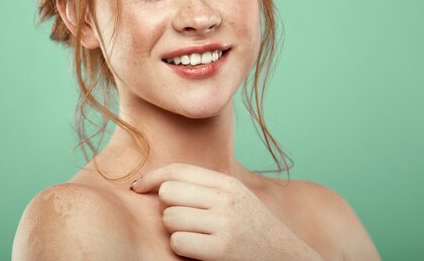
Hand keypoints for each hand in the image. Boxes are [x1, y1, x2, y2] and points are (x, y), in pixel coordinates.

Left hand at [130, 163, 323, 260]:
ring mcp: (224, 223)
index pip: (178, 170)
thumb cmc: (253, 230)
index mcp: (227, 184)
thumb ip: (205, 188)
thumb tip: (160, 181)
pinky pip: (178, 243)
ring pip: (170, 219)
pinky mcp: (220, 249)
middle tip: (185, 222)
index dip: (152, 177)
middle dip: (168, 209)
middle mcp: (226, 199)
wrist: (286, 258)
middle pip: (168, 194)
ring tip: (197, 238)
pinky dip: (182, 250)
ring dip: (175, 232)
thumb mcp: (236, 200)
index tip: (137, 187)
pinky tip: (200, 253)